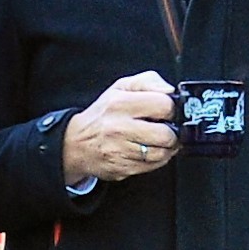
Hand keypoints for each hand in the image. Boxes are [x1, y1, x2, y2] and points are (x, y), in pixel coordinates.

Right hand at [62, 72, 182, 183]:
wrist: (76, 144)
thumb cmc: (102, 114)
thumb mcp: (121, 87)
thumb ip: (148, 81)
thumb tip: (169, 90)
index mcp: (121, 104)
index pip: (163, 105)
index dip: (171, 108)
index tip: (167, 111)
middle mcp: (119, 128)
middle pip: (166, 135)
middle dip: (172, 132)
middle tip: (167, 129)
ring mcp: (121, 150)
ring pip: (161, 153)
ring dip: (167, 148)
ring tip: (159, 140)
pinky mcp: (123, 168)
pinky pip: (153, 166)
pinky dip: (157, 159)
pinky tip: (150, 150)